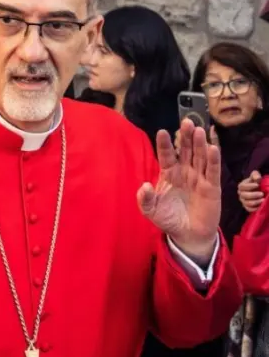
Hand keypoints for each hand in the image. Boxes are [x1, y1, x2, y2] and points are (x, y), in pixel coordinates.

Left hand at [138, 118, 220, 264]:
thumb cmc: (168, 219)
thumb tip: (144, 186)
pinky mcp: (212, 187)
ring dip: (199, 144)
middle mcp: (184, 172)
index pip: (166, 155)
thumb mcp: (151, 211)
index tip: (161, 132)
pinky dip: (213, 160)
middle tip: (186, 121)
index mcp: (168, 174)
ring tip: (199, 129)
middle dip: (185, 136)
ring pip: (200, 157)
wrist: (187, 235)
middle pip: (185, 150)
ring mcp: (199, 178)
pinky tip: (212, 147)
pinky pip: (212, 171)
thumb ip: (145, 199)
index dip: (164, 144)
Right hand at [238, 171, 263, 212]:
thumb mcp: (256, 176)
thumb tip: (257, 178)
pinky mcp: (247, 207)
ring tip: (263, 200)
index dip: (249, 186)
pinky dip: (254, 208)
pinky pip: (249, 209)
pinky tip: (261, 206)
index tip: (257, 185)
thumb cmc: (256, 183)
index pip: (242, 186)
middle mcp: (241, 194)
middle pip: (244, 195)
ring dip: (255, 202)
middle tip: (262, 194)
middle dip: (253, 195)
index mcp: (241, 186)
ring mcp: (243, 201)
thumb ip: (255, 175)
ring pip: (247, 203)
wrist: (258, 190)